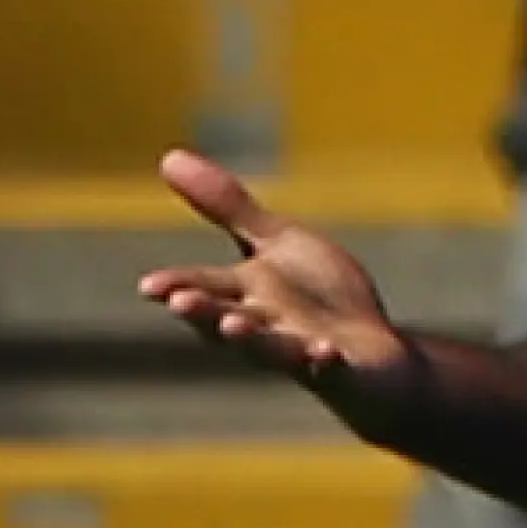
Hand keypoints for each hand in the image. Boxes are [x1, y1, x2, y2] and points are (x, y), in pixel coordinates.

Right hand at [136, 150, 408, 401]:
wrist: (376, 354)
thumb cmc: (321, 296)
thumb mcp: (278, 242)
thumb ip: (228, 208)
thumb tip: (168, 155)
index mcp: (246, 294)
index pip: (205, 287)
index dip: (178, 285)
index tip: (150, 284)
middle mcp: (267, 327)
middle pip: (228, 320)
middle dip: (205, 312)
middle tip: (179, 301)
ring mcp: (303, 353)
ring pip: (272, 349)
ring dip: (252, 339)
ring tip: (233, 325)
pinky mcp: (344, 372)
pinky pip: (333, 370)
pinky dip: (326, 363)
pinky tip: (326, 354)